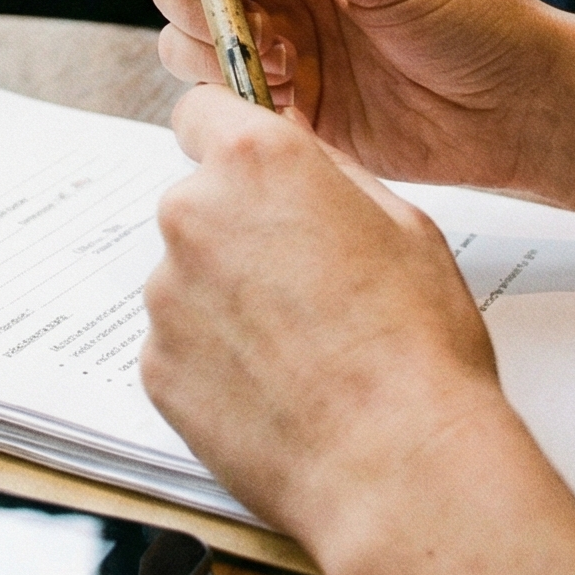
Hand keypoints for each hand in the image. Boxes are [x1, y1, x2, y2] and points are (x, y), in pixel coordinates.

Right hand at [140, 0, 570, 192]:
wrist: (518, 108)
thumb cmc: (469, 18)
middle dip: (195, 3)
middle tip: (256, 28)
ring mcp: (279, 50)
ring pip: (190, 47)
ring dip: (219, 56)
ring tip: (289, 68)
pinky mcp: (288, 111)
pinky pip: (226, 106)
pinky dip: (238, 105)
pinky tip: (295, 104)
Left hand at [143, 86, 574, 574]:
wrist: (398, 464)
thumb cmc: (417, 344)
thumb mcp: (402, 222)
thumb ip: (327, 178)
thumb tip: (296, 168)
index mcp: (255, 161)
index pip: (200, 109)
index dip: (226, 136)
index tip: (246, 169)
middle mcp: (193, 214)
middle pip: (198, 202)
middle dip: (238, 231)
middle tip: (302, 283)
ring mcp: (166, 294)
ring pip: (189, 278)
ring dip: (228, 300)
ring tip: (300, 350)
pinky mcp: (157, 367)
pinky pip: (182, 346)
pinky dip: (217, 362)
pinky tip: (277, 389)